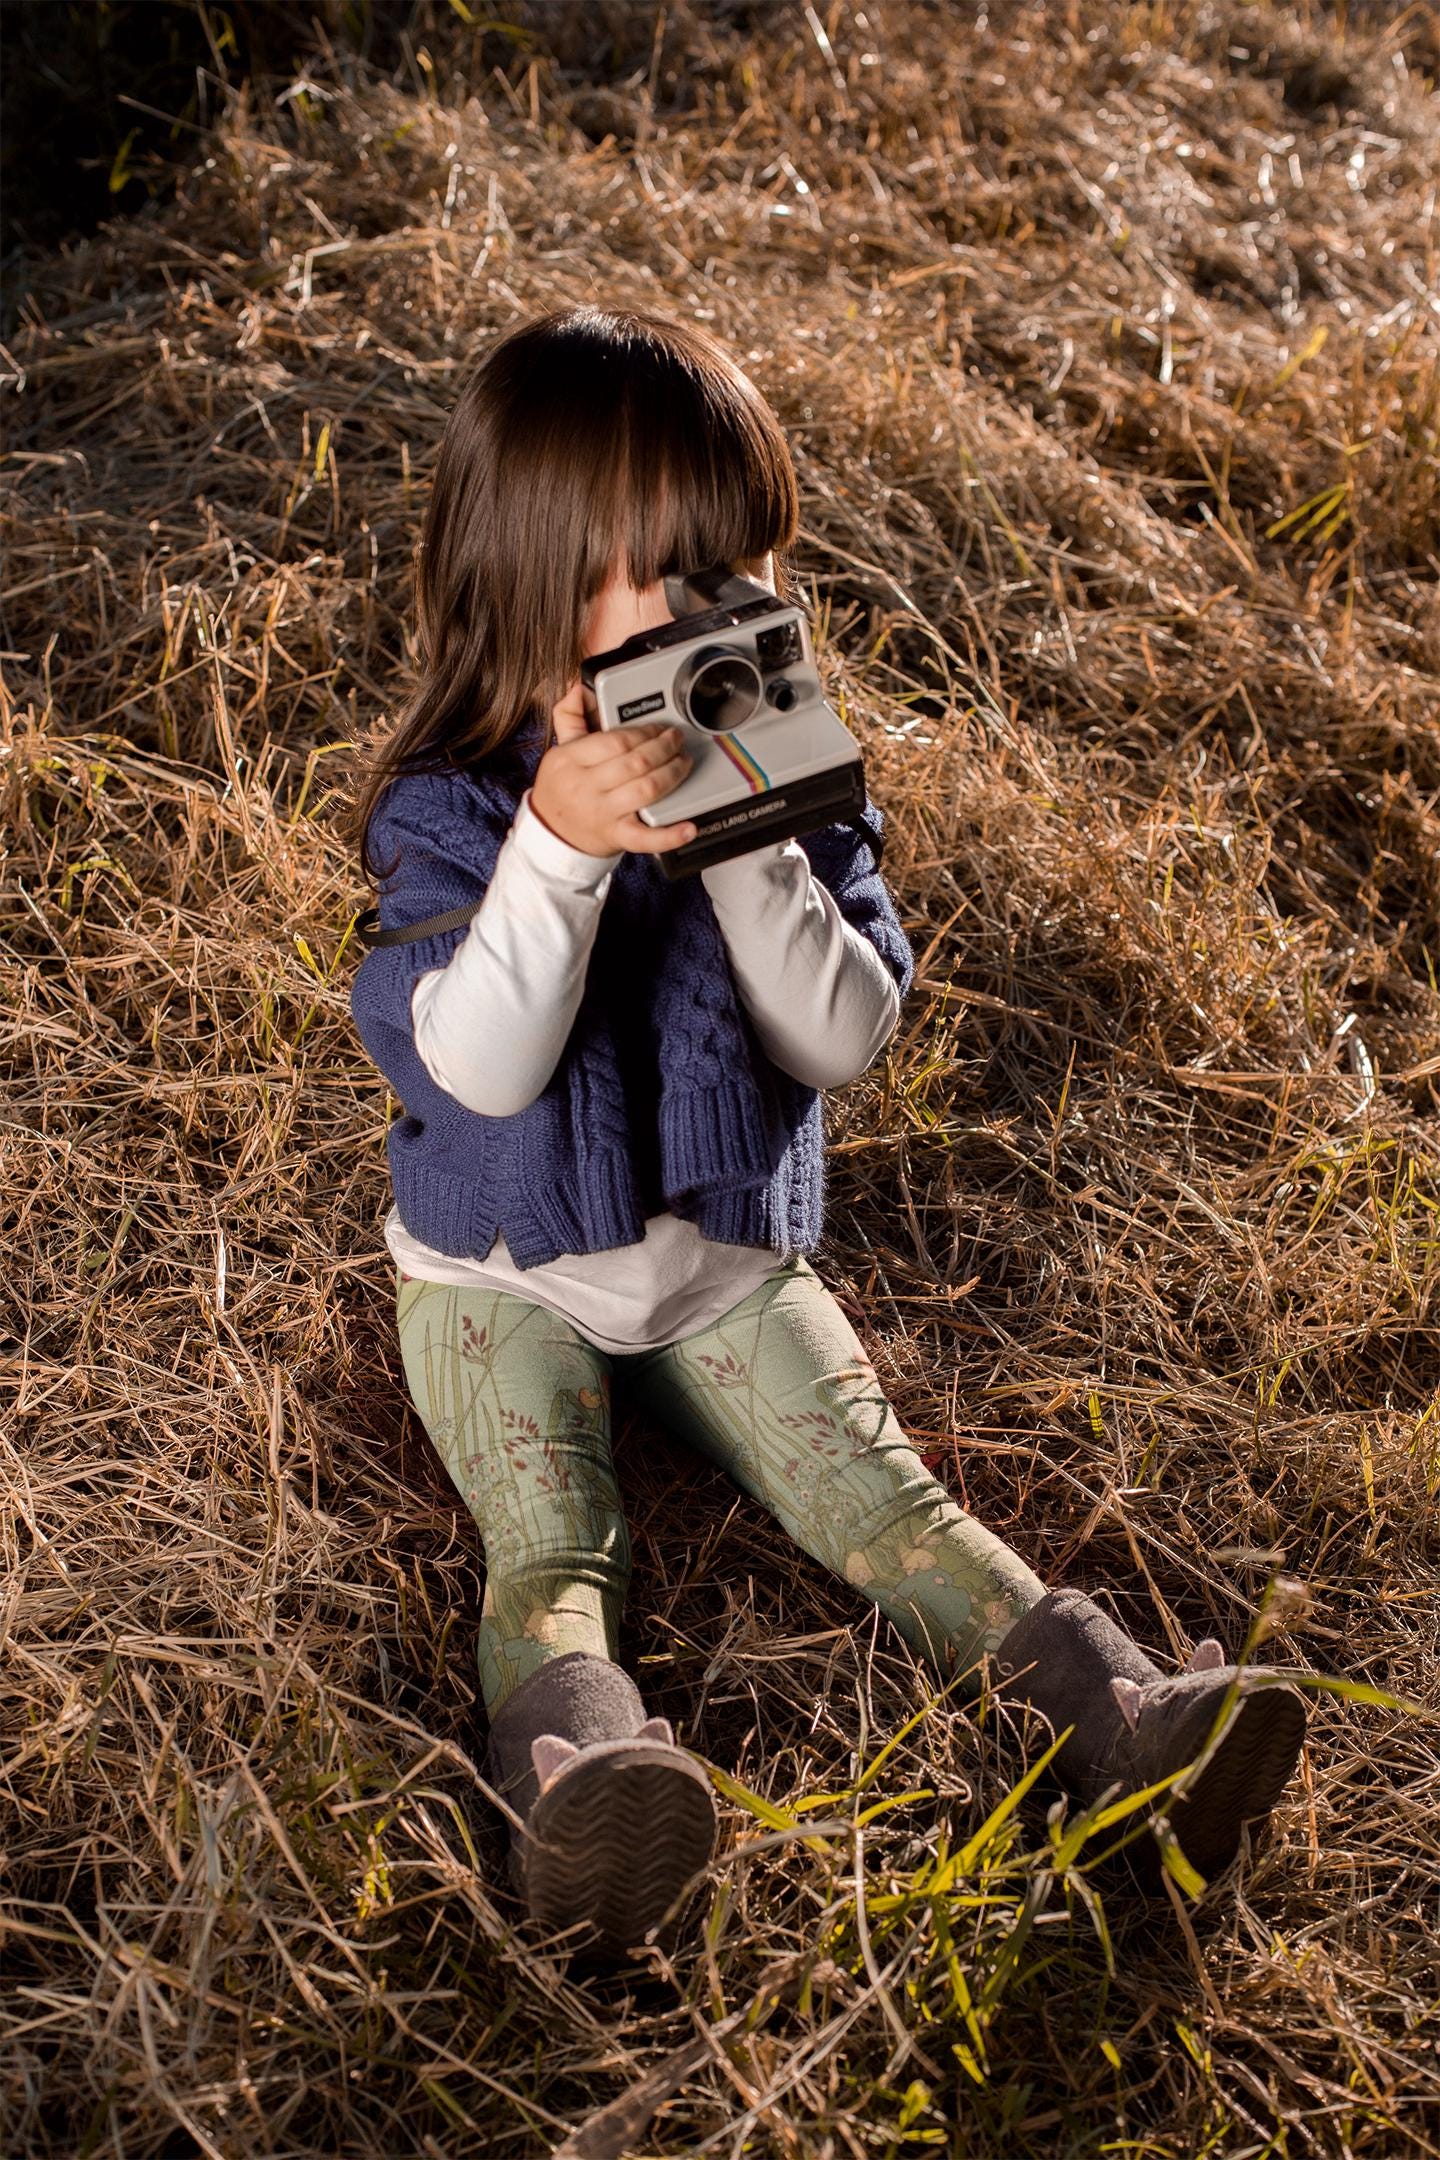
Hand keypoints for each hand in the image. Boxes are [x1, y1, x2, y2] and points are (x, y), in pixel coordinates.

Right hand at [530, 677, 698, 856]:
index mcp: (570, 760)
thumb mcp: (560, 749)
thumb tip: (580, 688)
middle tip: (676, 741)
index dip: (645, 731)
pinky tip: (688, 827)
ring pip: (647, 789)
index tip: (658, 727)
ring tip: (683, 763)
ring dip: (673, 773)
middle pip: (636, 762)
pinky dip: (670, 835)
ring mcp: (602, 813)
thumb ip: (569, 715)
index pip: (616, 740)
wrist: (551, 833)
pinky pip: (646, 838)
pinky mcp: (616, 836)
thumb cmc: (561, 788)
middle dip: (664, 748)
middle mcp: (586, 787)